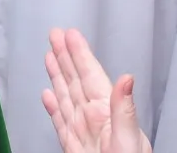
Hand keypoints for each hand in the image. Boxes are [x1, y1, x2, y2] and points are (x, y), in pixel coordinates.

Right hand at [42, 29, 151, 152]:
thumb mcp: (129, 143)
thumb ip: (124, 111)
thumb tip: (126, 79)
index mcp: (107, 115)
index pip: (91, 77)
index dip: (80, 54)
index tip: (70, 34)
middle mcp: (95, 121)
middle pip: (76, 82)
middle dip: (66, 57)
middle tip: (56, 34)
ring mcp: (84, 134)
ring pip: (67, 98)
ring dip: (58, 76)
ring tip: (50, 56)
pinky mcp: (75, 149)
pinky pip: (61, 123)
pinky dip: (53, 108)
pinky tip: (47, 97)